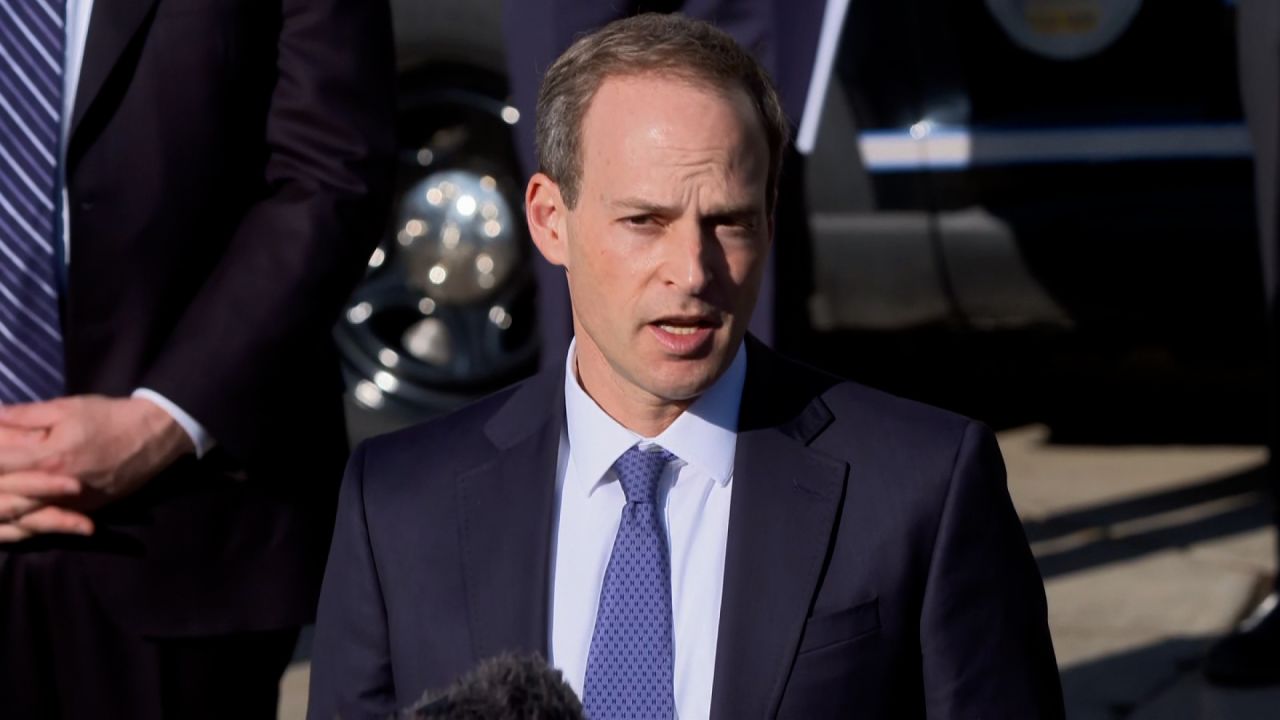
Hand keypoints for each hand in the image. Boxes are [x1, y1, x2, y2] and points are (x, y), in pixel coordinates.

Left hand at [0, 396, 193, 538]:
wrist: (155, 435)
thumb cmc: (110, 417)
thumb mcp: (68, 407)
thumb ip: (27, 415)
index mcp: (47, 457)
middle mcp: (56, 487)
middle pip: (6, 496)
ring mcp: (72, 503)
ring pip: (24, 516)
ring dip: (8, 508)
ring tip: (3, 499)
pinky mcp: (86, 511)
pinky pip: (48, 522)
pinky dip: (28, 520)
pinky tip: (18, 515)